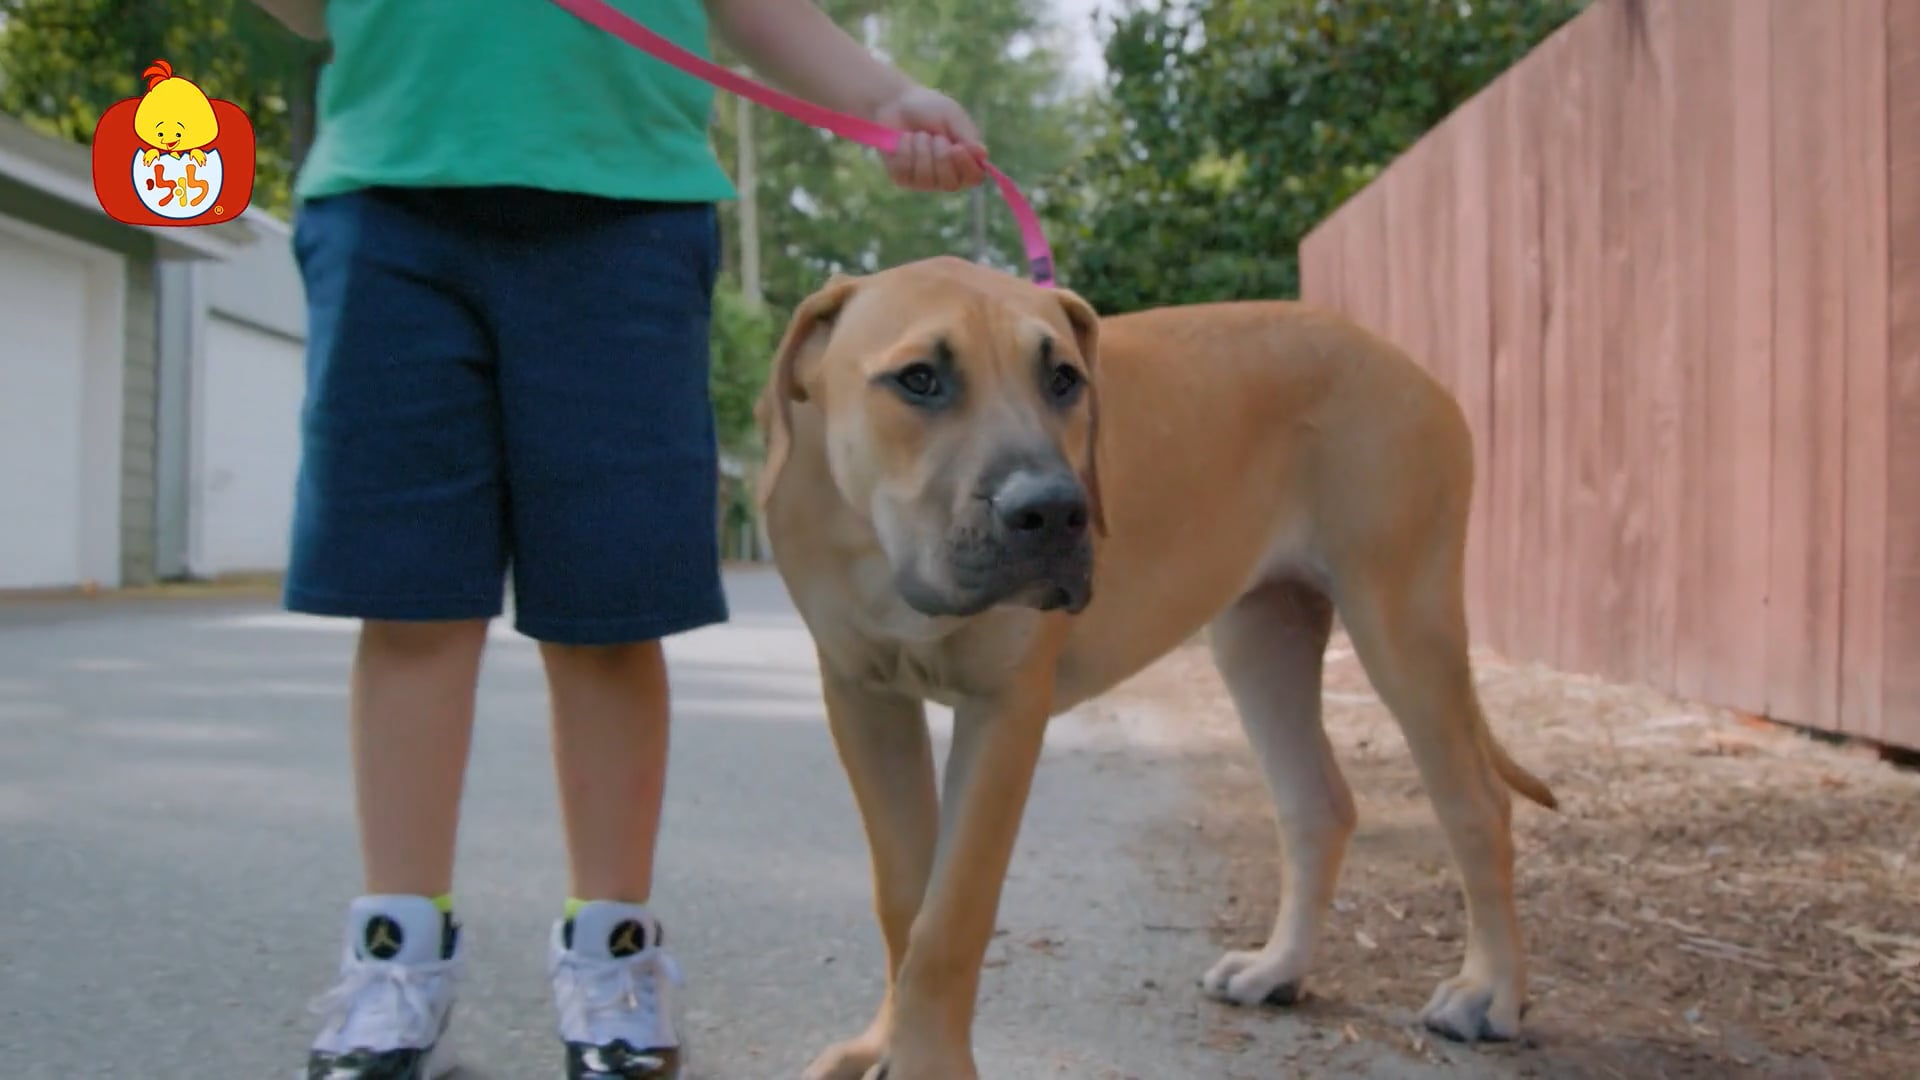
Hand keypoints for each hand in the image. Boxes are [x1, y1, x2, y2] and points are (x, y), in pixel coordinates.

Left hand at [872, 85, 987, 192]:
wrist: (896, 102)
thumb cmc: (929, 108)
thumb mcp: (951, 115)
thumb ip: (967, 134)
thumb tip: (982, 154)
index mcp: (964, 161)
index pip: (974, 178)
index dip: (966, 166)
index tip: (957, 147)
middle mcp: (946, 176)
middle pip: (950, 184)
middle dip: (941, 156)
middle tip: (935, 136)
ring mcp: (923, 181)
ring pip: (926, 179)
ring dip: (921, 150)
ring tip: (919, 135)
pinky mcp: (902, 179)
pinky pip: (905, 172)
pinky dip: (904, 150)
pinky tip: (904, 139)